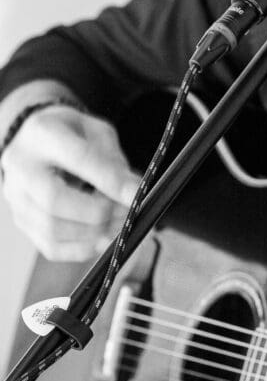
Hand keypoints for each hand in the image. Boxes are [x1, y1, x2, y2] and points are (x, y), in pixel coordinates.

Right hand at [1, 103, 138, 261]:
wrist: (36, 145)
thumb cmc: (69, 136)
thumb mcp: (96, 131)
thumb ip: (114, 159)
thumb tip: (133, 191)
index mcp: (42, 134)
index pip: (78, 159)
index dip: (110, 181)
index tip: (136, 196)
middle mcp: (21, 167)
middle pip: (55, 201)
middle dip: (99, 213)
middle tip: (126, 214)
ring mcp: (17, 198)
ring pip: (53, 229)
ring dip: (94, 234)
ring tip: (118, 225)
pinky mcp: (23, 222)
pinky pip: (52, 248)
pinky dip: (83, 249)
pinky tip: (101, 239)